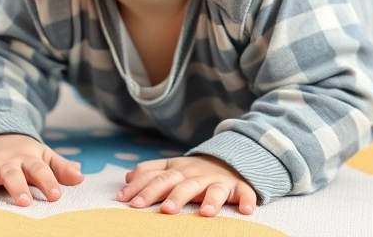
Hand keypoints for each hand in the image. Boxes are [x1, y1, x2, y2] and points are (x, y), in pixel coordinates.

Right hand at [0, 134, 83, 205]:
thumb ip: (59, 167)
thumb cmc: (22, 154)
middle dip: (13, 186)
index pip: (39, 169)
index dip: (48, 181)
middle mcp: (1, 162)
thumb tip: (80, 177)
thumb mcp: (43, 156)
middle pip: (8, 172)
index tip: (55, 196)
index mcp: (24, 159)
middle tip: (19, 201)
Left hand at [116, 155, 256, 216]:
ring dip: (211, 200)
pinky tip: (246, 211)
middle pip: (183, 184)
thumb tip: (126, 178)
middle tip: (165, 210)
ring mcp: (218, 181)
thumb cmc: (193, 171)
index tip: (126, 201)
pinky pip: (244, 192)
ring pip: (214, 189)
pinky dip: (247, 200)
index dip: (142, 188)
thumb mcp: (171, 167)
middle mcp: (196, 175)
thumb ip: (149, 171)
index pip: (157, 177)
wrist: (228, 159)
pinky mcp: (239, 187)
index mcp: (177, 170)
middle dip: (174, 196)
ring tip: (205, 213)